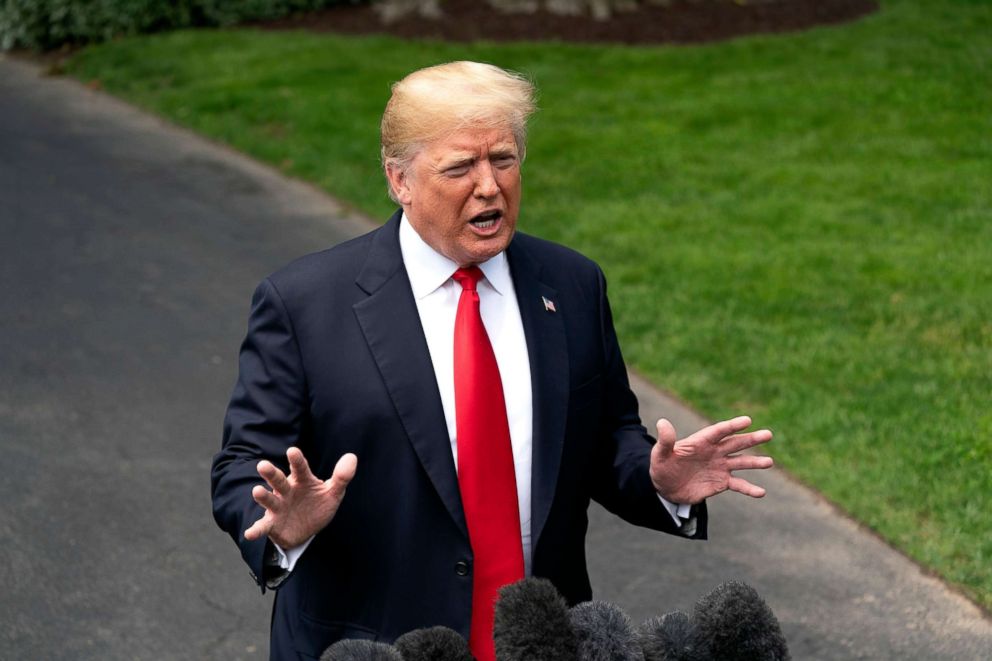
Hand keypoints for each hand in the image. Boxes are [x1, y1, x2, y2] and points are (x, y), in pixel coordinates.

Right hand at [244, 448, 356, 548]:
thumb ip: (342, 477)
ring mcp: (278, 506)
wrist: (307, 529)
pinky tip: (250, 533)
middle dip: (271, 473)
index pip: (300, 468)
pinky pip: (263, 526)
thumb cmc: (318, 505)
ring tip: (256, 491)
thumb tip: (352, 457)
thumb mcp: (333, 493)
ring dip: (262, 496)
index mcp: (302, 480)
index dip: (296, 460)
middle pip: (278, 480)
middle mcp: (287, 491)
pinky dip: (255, 530)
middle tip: (263, 465)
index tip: (292, 451)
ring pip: (268, 499)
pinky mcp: (272, 523)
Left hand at [650, 416, 772, 503]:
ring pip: (741, 462)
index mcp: (701, 441)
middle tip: (768, 434)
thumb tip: (662, 422)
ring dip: (755, 462)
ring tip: (769, 462)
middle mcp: (714, 452)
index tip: (747, 420)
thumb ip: (665, 440)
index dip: (732, 426)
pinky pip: (738, 484)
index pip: (719, 431)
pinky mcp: (722, 482)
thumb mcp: (660, 454)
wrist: (665, 488)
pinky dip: (749, 488)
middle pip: (735, 443)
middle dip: (751, 439)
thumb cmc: (662, 467)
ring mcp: (720, 466)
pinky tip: (761, 493)